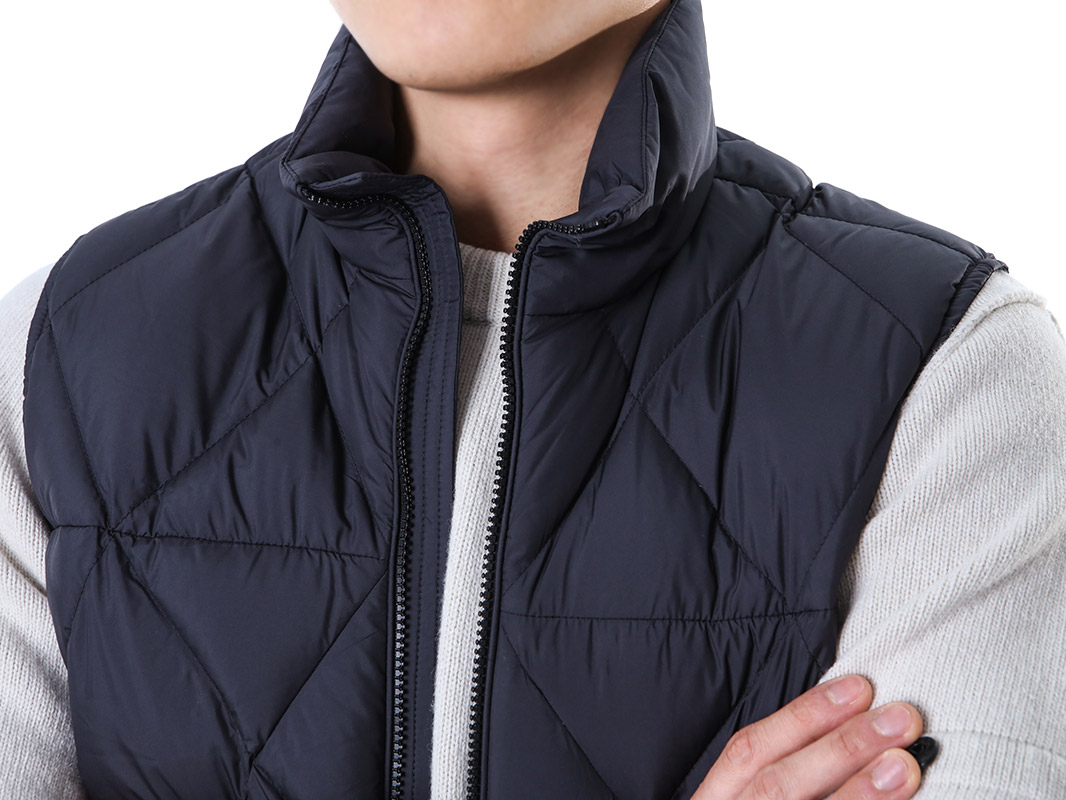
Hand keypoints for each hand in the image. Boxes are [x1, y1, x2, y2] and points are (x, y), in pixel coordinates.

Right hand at [691, 675, 923, 798]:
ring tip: (905, 764)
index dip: (803, 717)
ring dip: (858, 791)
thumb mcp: (745, 795)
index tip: (859, 689)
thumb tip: (852, 722)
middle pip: (777, 784)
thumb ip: (785, 767)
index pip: (749, 750)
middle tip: (900, 719)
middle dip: (840, 749)